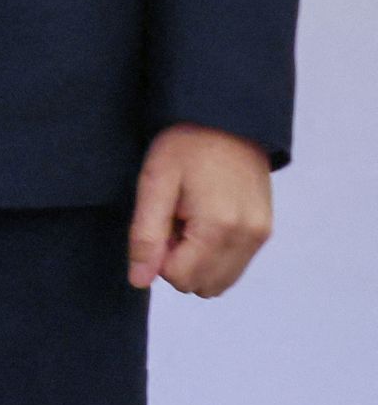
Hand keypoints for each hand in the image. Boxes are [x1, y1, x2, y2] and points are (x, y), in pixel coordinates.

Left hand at [128, 124, 272, 296]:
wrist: (227, 119)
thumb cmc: (185, 145)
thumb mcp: (154, 183)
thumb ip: (146, 236)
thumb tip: (139, 281)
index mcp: (220, 227)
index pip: (180, 278)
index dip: (159, 256)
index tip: (160, 221)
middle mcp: (248, 238)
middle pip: (202, 285)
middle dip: (179, 261)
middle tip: (173, 218)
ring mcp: (260, 236)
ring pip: (219, 280)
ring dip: (196, 260)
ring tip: (187, 218)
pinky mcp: (264, 231)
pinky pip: (234, 265)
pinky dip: (213, 253)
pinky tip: (204, 220)